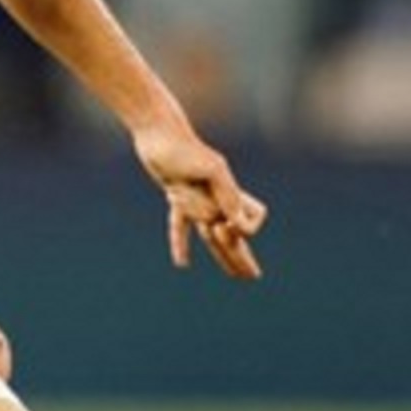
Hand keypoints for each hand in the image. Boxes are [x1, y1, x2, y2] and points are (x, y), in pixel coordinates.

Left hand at [131, 122, 267, 280]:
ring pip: (211, 236)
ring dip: (223, 256)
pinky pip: (180, 226)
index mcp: (229, 194)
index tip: (224, 225)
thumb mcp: (211, 169)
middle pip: (235, 237)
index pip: (250, 222)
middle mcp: (217, 200)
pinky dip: (181, 243)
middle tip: (252, 278)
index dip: (242, 230)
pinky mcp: (176, 197)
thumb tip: (237, 224)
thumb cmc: (183, 148)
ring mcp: (197, 200)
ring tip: (236, 276)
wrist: (157, 132)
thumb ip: (228, 194)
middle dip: (243, 258)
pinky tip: (182, 264)